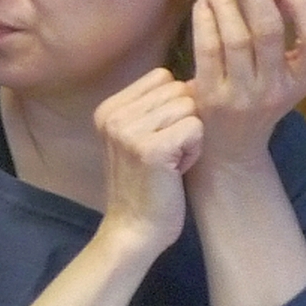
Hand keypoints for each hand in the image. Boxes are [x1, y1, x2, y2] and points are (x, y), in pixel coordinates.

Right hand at [91, 67, 201, 257]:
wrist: (134, 229)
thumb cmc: (146, 183)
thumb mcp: (141, 135)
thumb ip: (158, 104)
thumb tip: (197, 79)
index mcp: (108, 108)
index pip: (162, 77)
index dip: (173, 105)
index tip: (158, 138)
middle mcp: (113, 116)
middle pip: (179, 89)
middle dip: (184, 120)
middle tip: (165, 154)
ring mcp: (129, 131)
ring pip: (190, 107)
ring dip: (190, 136)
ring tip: (169, 162)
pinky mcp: (150, 149)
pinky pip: (196, 127)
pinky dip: (193, 151)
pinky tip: (175, 171)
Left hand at [188, 0, 305, 167]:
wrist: (230, 151)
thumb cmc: (258, 101)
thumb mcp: (283, 74)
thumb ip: (286, 35)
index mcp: (304, 80)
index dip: (305, 5)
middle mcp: (277, 89)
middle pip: (270, 31)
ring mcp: (243, 96)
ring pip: (236, 39)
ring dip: (226, 3)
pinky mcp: (211, 99)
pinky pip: (208, 51)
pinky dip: (205, 22)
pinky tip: (203, 3)